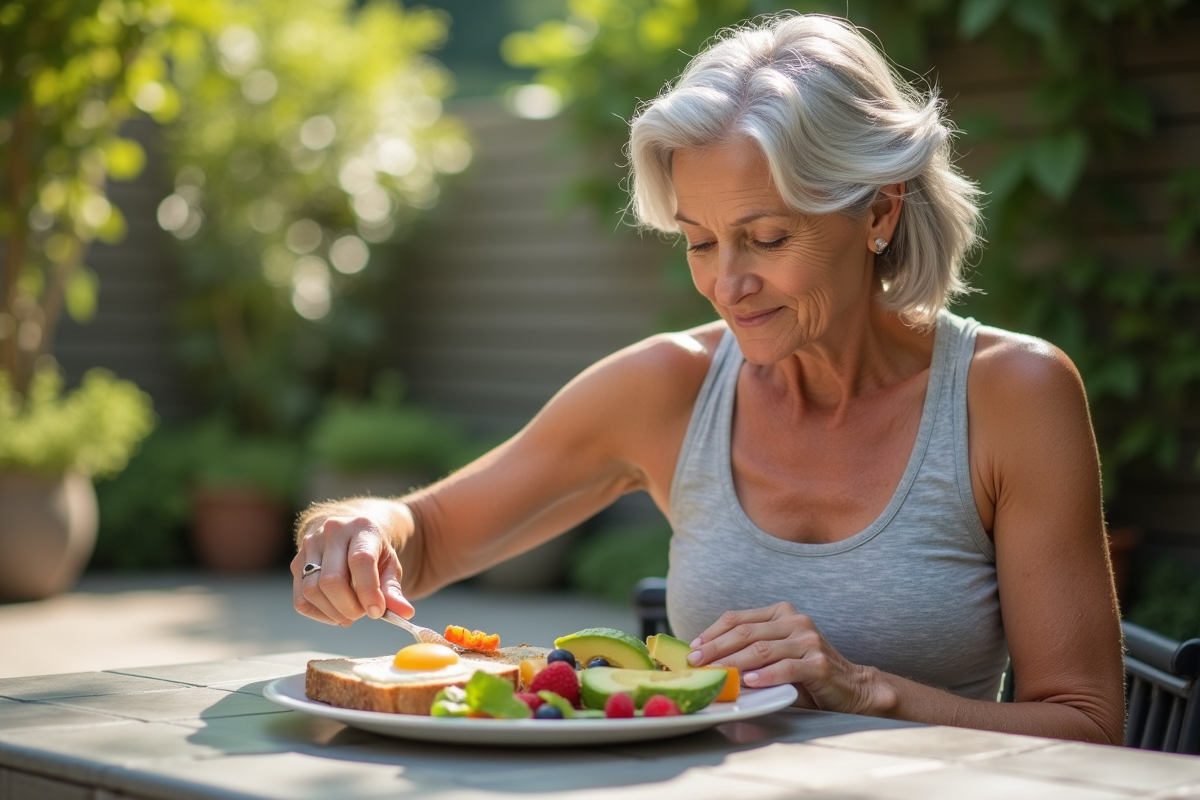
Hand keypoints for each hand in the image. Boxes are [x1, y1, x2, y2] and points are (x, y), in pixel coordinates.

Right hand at [292, 515, 414, 625]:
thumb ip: (394, 590)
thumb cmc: (375, 552)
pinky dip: (319, 614)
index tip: (377, 612)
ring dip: (334, 612)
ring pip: (312, 591)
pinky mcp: (297, 563)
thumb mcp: (390, 565)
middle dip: (349, 607)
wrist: (352, 533)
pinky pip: (301, 599)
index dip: (368, 591)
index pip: (361, 561)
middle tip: (363, 613)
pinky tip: (335, 611)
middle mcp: (331, 532)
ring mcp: (310, 546)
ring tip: (351, 612)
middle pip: (332, 580)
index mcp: (361, 527)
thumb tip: (404, 613)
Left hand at [687, 602, 894, 715]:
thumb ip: (749, 651)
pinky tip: (748, 682)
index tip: (693, 647)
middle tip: (696, 662)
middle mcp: (795, 621)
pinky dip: (765, 676)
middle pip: (746, 632)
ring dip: (734, 662)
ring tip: (716, 673)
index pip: (738, 618)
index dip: (712, 632)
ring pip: (762, 649)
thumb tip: (707, 660)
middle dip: (716, 648)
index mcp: (781, 613)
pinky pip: (786, 668)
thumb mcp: (775, 655)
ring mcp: (808, 641)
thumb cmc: (805, 673)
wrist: (850, 688)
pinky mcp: (818, 663)